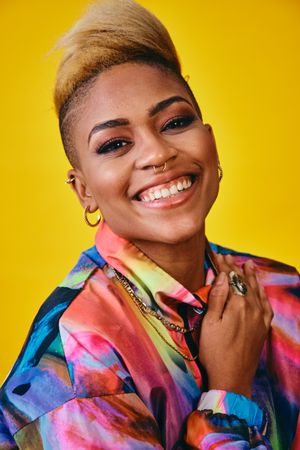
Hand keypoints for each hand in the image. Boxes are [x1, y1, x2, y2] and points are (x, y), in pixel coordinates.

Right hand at [199, 254, 272, 397]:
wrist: (232, 378)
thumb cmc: (215, 352)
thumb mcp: (209, 323)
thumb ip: (217, 298)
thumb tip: (222, 276)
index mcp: (238, 305)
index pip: (231, 278)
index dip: (224, 266)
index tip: (217, 255)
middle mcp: (253, 308)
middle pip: (244, 282)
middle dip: (235, 268)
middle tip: (228, 256)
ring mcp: (260, 318)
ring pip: (257, 290)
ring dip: (251, 276)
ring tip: (248, 264)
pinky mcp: (263, 328)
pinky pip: (266, 304)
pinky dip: (262, 293)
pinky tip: (260, 290)